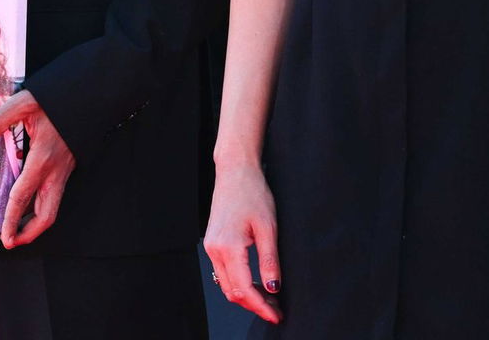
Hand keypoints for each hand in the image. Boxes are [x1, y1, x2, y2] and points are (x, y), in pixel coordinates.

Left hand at [0, 90, 75, 247]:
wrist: (89, 97)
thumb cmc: (57, 100)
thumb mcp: (25, 103)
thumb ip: (0, 119)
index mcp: (42, 159)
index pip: (23, 197)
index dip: (12, 220)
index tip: (5, 237)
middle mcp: (56, 171)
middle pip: (47, 215)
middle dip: (29, 233)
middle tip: (11, 242)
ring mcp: (64, 170)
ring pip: (53, 207)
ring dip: (36, 222)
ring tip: (18, 229)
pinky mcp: (67, 167)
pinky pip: (55, 194)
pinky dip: (42, 206)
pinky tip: (29, 202)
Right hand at [204, 163, 282, 324]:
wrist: (235, 172)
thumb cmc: (253, 194)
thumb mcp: (269, 228)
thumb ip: (269, 261)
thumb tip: (273, 288)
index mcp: (228, 246)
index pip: (244, 288)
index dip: (262, 306)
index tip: (277, 316)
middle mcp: (214, 249)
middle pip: (232, 291)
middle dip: (254, 305)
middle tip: (276, 309)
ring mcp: (211, 246)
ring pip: (225, 284)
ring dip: (246, 296)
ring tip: (269, 298)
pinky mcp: (212, 242)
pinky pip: (222, 272)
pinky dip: (238, 283)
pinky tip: (255, 282)